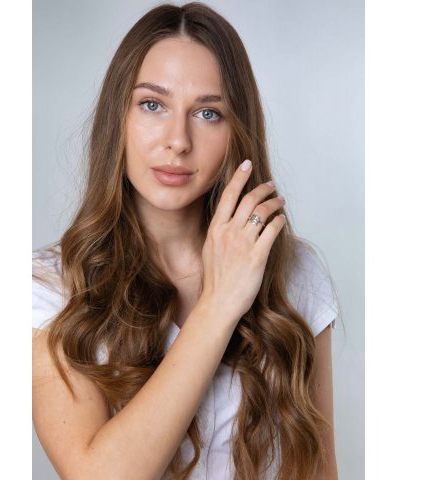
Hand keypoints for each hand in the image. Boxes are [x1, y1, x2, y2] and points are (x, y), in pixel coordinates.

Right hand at [200, 159, 285, 320]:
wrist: (218, 302)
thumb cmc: (215, 279)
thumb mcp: (209, 250)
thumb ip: (220, 233)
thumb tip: (231, 220)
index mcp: (215, 229)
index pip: (228, 196)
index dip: (239, 177)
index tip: (247, 165)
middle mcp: (229, 232)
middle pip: (249, 200)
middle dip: (263, 188)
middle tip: (271, 186)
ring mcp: (243, 244)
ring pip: (263, 212)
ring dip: (274, 203)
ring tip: (280, 201)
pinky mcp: (257, 256)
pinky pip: (272, 231)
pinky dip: (279, 222)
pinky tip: (281, 220)